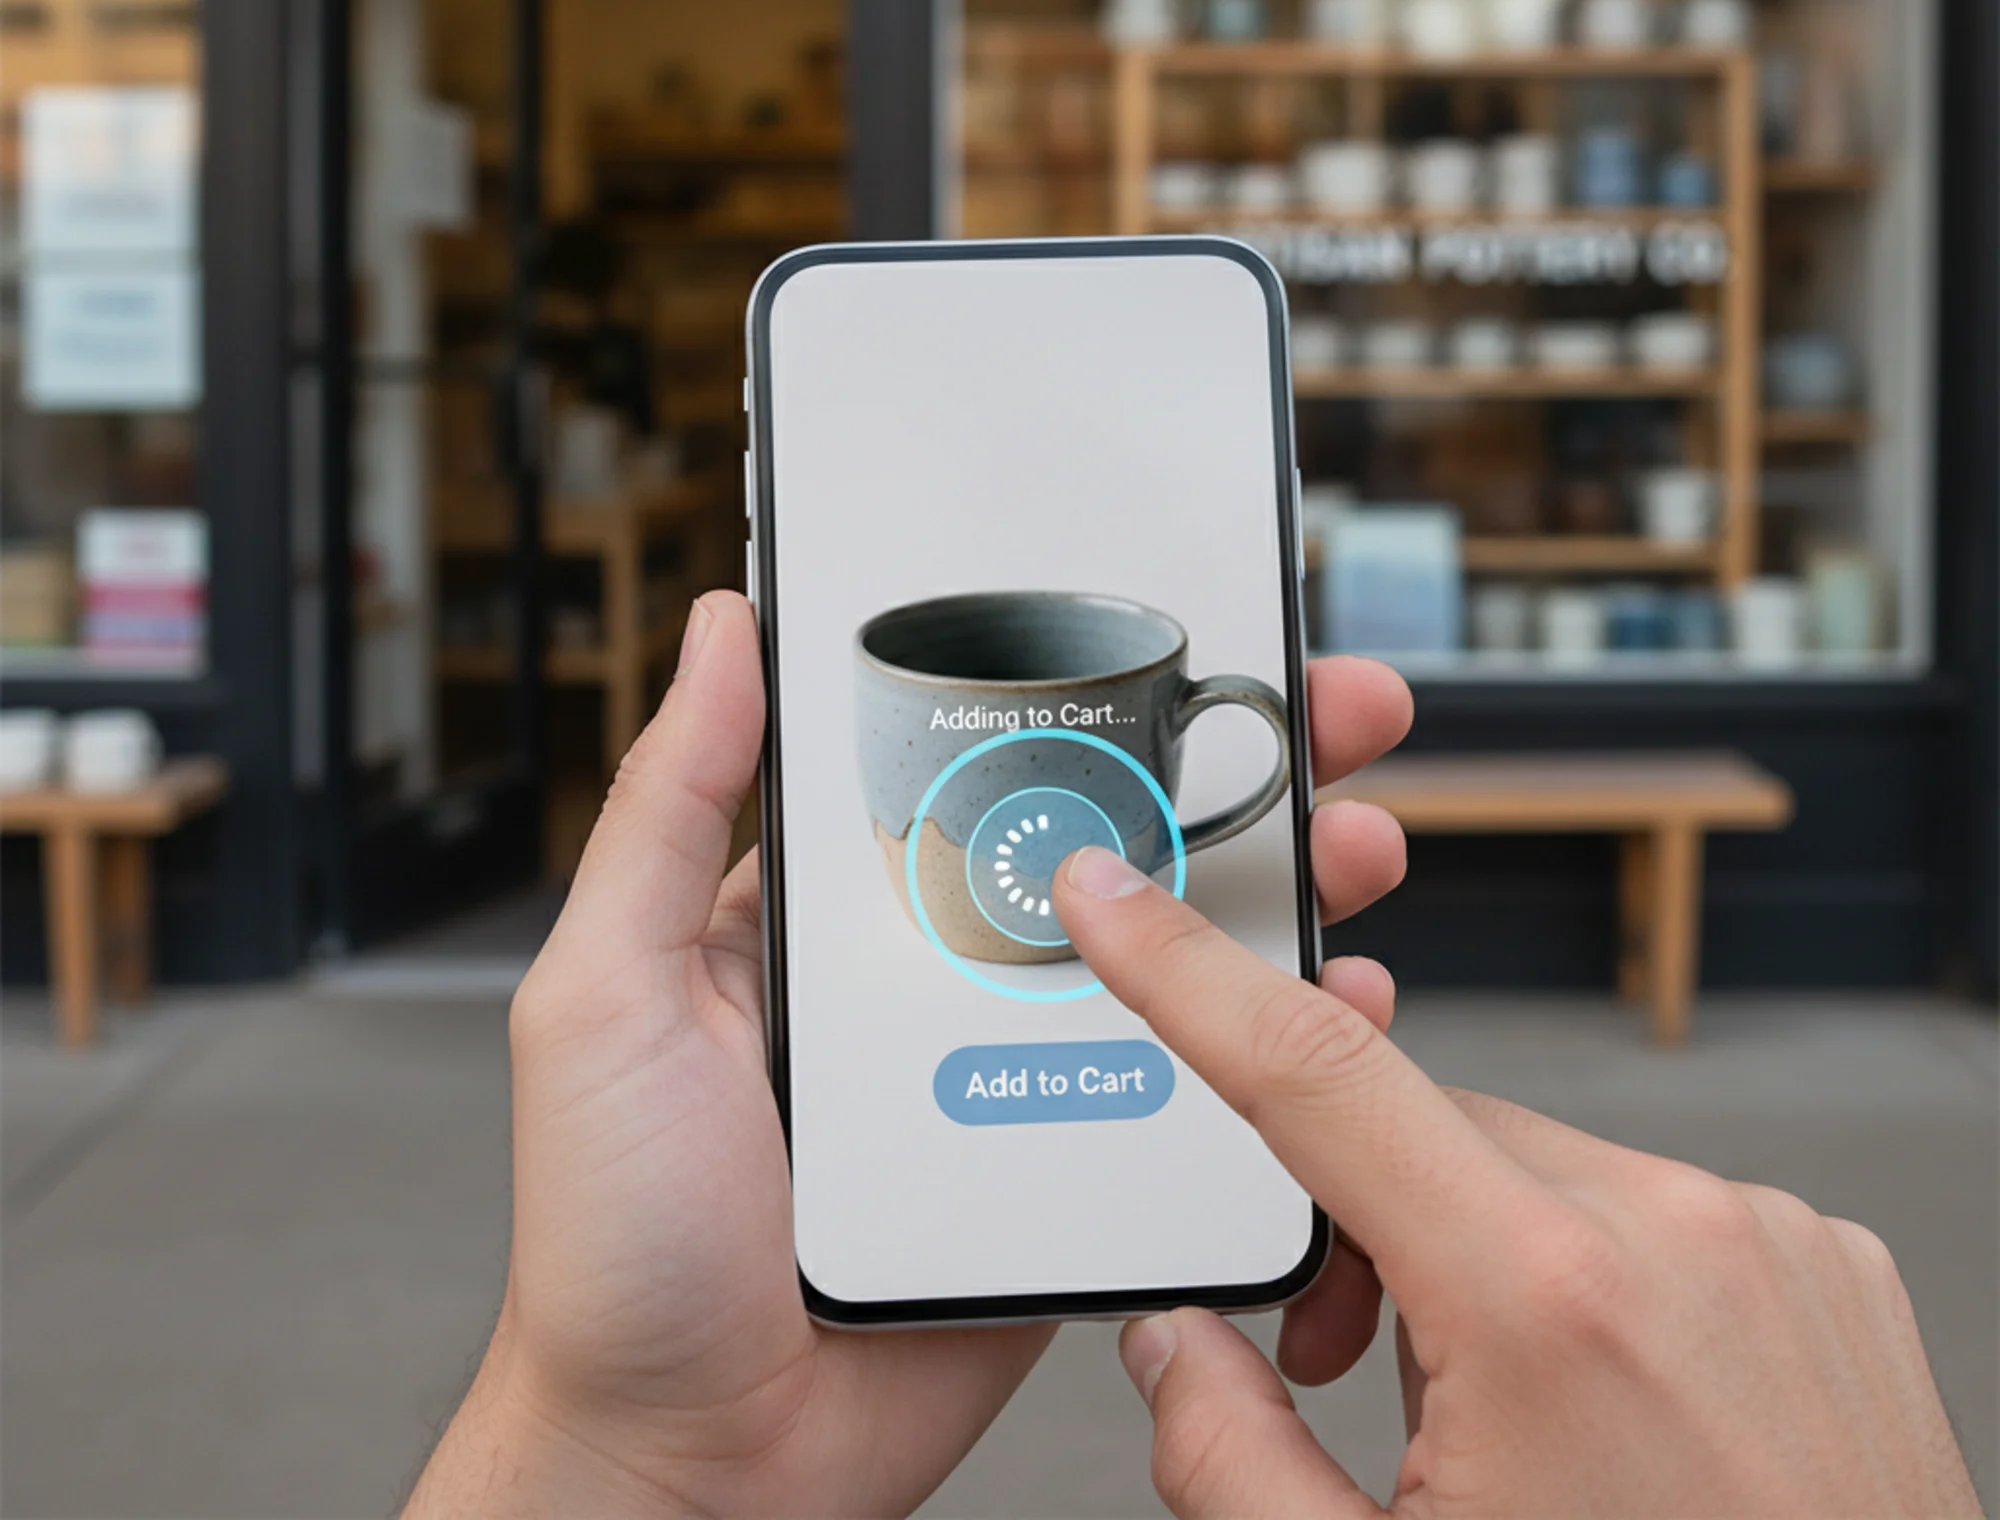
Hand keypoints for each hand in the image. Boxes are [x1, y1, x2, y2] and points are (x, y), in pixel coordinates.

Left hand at [406, 591, 1414, 1517]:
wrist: (693, 1464)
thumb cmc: (616, 1240)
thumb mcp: (608, 993)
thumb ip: (669, 813)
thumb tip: (721, 635)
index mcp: (831, 910)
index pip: (969, 759)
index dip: (1075, 688)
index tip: (1168, 625)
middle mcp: (932, 975)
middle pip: (1101, 842)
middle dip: (1224, 767)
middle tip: (1324, 711)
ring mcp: (1006, 1072)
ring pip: (1165, 956)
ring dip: (1272, 889)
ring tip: (1353, 839)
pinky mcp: (1059, 1171)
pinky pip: (1180, 1092)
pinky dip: (1269, 1046)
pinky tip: (1336, 1008)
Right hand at [1052, 853, 1980, 1519]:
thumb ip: (1231, 1458)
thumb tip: (1175, 1347)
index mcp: (1544, 1303)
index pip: (1312, 1073)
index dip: (1186, 971)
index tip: (1117, 901)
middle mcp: (1671, 1234)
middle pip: (1426, 1134)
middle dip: (1359, 1225)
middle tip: (1348, 1363)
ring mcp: (1766, 1242)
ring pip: (1536, 1173)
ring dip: (1485, 1257)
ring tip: (1509, 1423)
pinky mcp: (1830, 1268)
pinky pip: (1651, 1213)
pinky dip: (1597, 1277)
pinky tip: (1616, 1412)